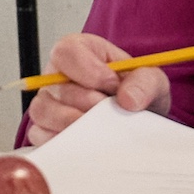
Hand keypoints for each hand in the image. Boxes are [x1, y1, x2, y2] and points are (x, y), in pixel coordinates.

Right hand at [22, 33, 169, 145]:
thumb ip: (145, 81)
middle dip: (89, 104)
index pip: (66, 52)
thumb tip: (128, 99)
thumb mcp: (151, 81)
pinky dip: (65, 142)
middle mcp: (56, 75)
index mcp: (79, 51)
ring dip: (75, 124)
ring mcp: (47, 103)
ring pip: (43, 111)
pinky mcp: (44, 130)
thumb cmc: (135, 94)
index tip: (113, 86)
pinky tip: (87, 143)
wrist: (137, 122)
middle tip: (110, 113)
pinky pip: (42, 136)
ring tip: (100, 130)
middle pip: (57, 87)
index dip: (89, 71)